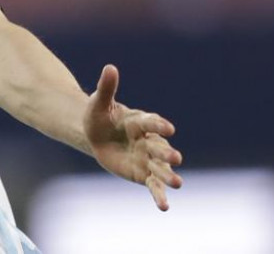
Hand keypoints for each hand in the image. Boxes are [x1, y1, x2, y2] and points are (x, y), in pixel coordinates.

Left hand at [84, 65, 182, 210]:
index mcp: (140, 121)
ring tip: (177, 184)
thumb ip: (106, 87)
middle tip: (175, 159)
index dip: (159, 125)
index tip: (167, 128)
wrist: (96, 134)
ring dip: (168, 175)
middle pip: (160, 147)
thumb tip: (109, 67)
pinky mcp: (142, 173)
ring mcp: (147, 158)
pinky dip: (159, 195)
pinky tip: (164, 207)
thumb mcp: (98, 102)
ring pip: (161, 168)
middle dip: (167, 153)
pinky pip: (153, 185)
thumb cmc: (99, 116)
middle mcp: (148, 140)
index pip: (151, 122)